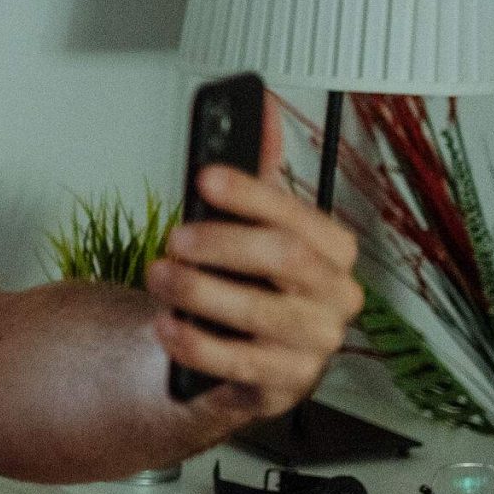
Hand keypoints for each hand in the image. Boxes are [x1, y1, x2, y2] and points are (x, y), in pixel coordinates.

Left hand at [146, 90, 364, 420]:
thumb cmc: (241, 285)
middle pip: (283, 259)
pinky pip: (241, 364)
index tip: (205, 177)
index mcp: (331, 251)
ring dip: (198, 290)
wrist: (227, 357)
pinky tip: (167, 326)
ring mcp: (314, 344)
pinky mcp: (285, 384)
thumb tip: (262, 109)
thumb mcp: (249, 230)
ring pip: (260, 312)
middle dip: (220, 243)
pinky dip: (196, 343)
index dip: (250, 194)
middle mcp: (334, 296)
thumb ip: (256, 177)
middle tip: (174, 237)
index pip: (298, 216)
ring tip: (159, 278)